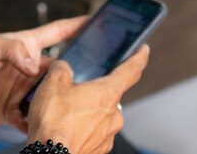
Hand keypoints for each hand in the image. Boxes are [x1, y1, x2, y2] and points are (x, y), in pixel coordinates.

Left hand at [0, 16, 88, 131]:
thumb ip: (11, 50)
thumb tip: (33, 63)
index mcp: (23, 46)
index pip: (56, 32)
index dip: (77, 26)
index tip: (97, 21)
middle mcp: (26, 68)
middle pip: (60, 68)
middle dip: (77, 72)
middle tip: (94, 78)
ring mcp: (22, 90)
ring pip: (51, 93)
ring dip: (60, 98)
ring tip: (73, 104)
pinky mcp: (14, 111)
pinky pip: (34, 117)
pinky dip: (40, 121)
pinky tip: (46, 124)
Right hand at [27, 45, 149, 153]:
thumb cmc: (55, 122)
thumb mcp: (53, 82)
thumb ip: (62, 68)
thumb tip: (62, 67)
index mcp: (107, 93)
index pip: (131, 70)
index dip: (138, 57)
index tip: (143, 51)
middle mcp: (113, 114)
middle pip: (108, 94)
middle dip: (92, 90)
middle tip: (72, 89)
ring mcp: (107, 134)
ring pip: (98, 114)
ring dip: (84, 110)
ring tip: (62, 111)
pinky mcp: (98, 149)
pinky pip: (91, 131)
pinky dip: (80, 127)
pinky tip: (63, 126)